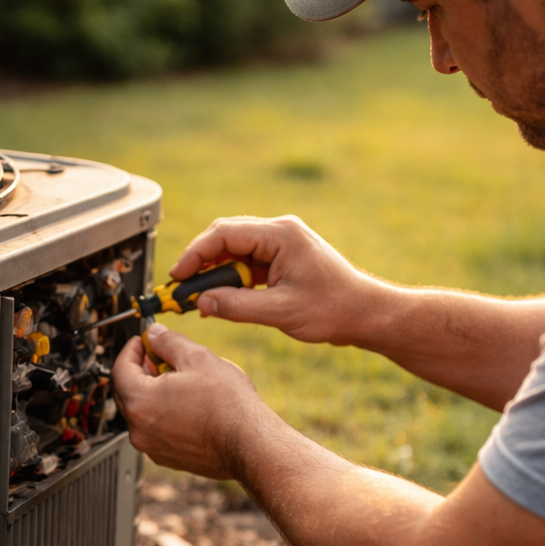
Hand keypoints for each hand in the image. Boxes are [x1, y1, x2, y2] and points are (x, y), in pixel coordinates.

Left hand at [112, 323, 271, 479]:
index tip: (142, 342)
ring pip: (142, 413)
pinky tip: (187, 403)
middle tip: (160, 357)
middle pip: (127, 391)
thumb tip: (154, 334)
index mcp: (140, 402)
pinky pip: (156, 430)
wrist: (249, 443)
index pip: (119, 368)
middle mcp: (139, 429)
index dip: (131, 349)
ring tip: (179, 380)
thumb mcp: (197, 357)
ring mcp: (152, 447)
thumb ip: (168, 341)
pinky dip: (163, 414)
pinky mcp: (168, 457)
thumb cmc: (227, 406)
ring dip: (153, 393)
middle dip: (140, 371)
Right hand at [170, 215, 389, 345]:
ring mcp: (281, 244)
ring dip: (215, 272)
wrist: (366, 313)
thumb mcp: (281, 312)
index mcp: (281, 235)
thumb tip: (201, 303)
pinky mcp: (282, 258)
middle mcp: (279, 232)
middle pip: (225, 236)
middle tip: (182, 288)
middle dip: (200, 261)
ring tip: (199, 297)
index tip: (178, 276)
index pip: (224, 234)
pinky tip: (220, 298)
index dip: (195, 254)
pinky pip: (246, 262)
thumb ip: (237, 307)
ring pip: (233, 249)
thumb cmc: (335, 309)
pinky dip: (230, 278)